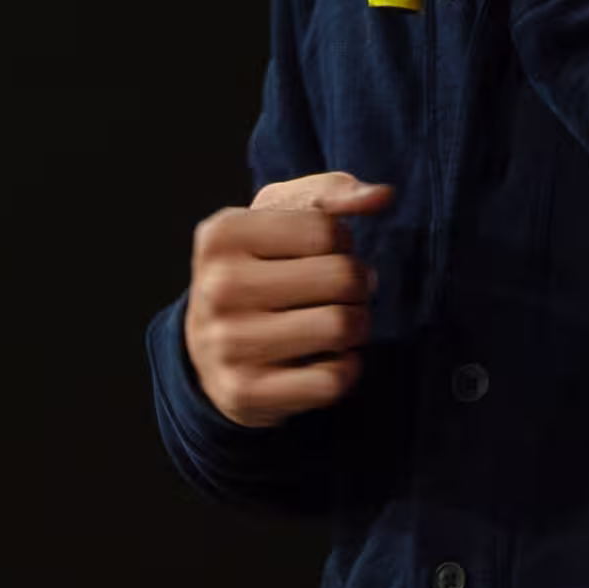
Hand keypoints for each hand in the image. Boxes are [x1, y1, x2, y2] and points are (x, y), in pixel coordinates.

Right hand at [185, 172, 392, 425]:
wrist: (206, 349)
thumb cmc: (256, 270)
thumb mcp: (277, 218)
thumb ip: (331, 195)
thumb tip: (382, 196)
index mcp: (222, 235)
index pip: (328, 230)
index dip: (342, 242)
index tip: (324, 255)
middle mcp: (217, 288)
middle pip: (342, 278)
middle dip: (358, 285)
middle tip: (345, 293)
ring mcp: (228, 344)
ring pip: (342, 328)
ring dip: (358, 326)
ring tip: (340, 323)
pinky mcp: (246, 392)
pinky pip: (333, 380)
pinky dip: (346, 368)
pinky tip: (326, 359)